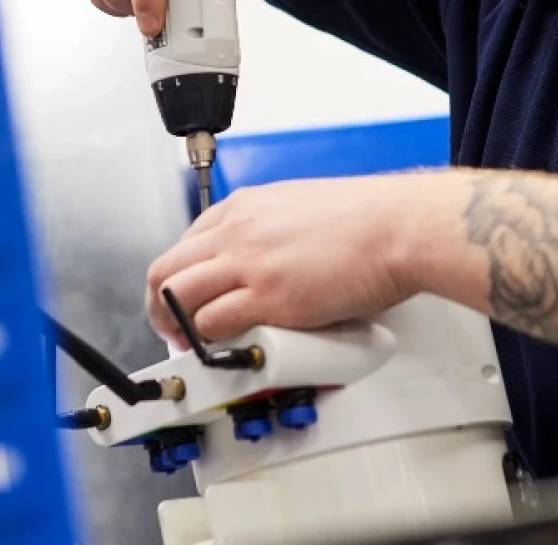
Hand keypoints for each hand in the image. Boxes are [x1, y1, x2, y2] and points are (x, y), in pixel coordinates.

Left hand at [145, 173, 467, 344]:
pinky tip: (220, 350)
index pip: (186, 243)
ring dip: (175, 328)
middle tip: (172, 329)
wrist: (398, 228)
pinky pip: (212, 324)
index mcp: (245, 207)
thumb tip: (269, 261)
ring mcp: (248, 264)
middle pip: (166, 271)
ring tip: (190, 347)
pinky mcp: (268, 298)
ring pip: (177, 298)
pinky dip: (208, 343)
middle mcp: (238, 232)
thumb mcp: (302, 208)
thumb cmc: (368, 220)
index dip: (178, 279)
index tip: (185, 299)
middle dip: (160, 307)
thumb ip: (275, 232)